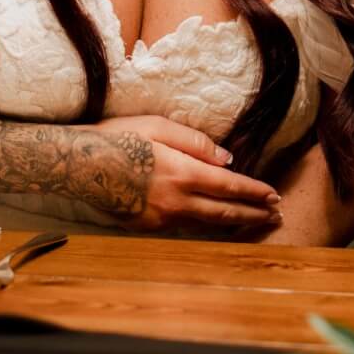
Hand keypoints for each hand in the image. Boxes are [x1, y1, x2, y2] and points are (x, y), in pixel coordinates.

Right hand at [90, 115, 281, 233]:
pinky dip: (206, 226)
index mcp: (182, 173)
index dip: (254, 193)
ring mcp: (160, 218)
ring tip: (255, 222)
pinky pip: (184, 227)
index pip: (229, 186)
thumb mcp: (158, 126)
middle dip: (253, 214)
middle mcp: (175, 201)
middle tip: (276, 216)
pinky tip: (217, 223)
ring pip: (206, 224)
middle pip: (224, 212)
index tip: (273, 196)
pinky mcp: (146, 226)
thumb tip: (227, 160)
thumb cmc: (117, 137)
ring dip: (234, 223)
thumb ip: (196, 143)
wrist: (78, 164)